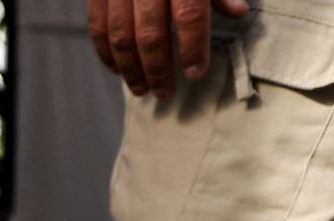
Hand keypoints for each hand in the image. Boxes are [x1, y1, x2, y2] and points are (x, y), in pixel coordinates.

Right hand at [87, 0, 249, 98]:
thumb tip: (237, 13)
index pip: (189, 16)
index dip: (193, 48)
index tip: (195, 73)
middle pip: (150, 34)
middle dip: (158, 69)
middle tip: (166, 93)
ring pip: (120, 36)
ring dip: (130, 69)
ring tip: (142, 90)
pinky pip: (97, 27)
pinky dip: (106, 53)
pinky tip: (117, 71)